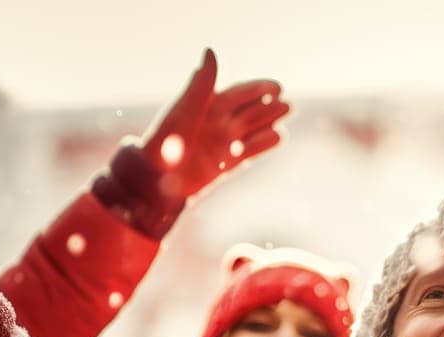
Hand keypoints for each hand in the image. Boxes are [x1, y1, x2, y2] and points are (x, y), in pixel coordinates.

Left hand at [141, 49, 289, 198]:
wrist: (156, 178)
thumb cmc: (164, 141)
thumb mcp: (185, 109)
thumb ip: (202, 84)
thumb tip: (211, 51)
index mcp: (208, 106)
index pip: (238, 93)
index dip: (258, 89)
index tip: (277, 87)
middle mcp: (217, 123)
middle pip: (249, 110)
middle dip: (269, 105)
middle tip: (287, 104)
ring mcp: (222, 144)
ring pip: (252, 129)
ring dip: (269, 121)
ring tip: (287, 113)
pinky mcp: (225, 164)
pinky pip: (249, 152)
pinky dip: (264, 144)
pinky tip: (279, 136)